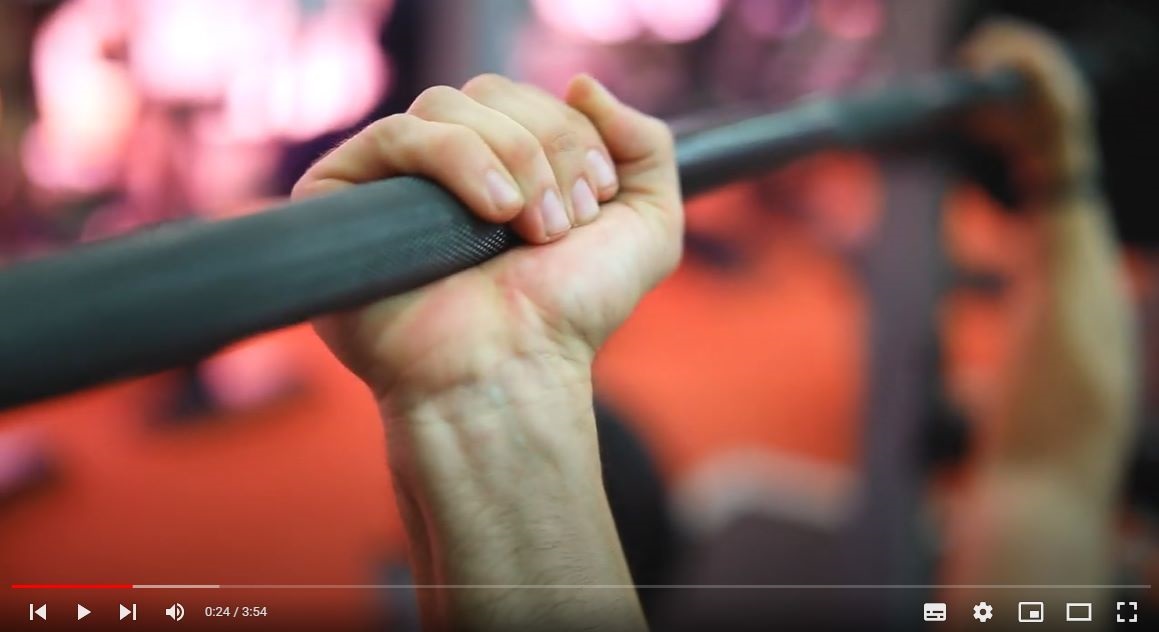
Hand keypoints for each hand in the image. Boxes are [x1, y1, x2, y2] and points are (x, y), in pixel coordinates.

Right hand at [293, 74, 681, 405]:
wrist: (515, 370)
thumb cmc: (572, 313)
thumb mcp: (647, 226)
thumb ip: (647, 144)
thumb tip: (580, 82)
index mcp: (502, 164)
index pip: (527, 97)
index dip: (570, 134)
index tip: (592, 203)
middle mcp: (444, 166)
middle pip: (490, 91)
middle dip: (546, 148)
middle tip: (560, 224)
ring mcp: (392, 179)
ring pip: (446, 104)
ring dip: (509, 157)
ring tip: (528, 227)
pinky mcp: (343, 195)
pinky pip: (398, 136)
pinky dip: (456, 158)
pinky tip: (491, 210)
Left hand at [958, 21, 1134, 486]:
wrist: (1048, 478)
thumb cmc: (1031, 439)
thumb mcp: (1022, 380)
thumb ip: (1019, 358)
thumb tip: (993, 378)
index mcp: (1059, 268)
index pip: (1045, 175)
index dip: (1018, 127)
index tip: (975, 94)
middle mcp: (1076, 246)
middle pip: (1057, 144)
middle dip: (1027, 91)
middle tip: (983, 51)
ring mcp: (1078, 244)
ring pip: (1065, 134)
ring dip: (1032, 80)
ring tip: (992, 44)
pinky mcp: (1066, 248)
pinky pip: (1057, 149)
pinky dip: (1038, 99)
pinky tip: (1002, 68)